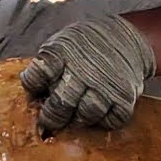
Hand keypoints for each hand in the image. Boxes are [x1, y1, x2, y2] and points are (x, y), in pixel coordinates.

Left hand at [19, 16, 155, 133]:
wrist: (127, 38)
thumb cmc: (86, 46)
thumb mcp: (62, 44)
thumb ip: (46, 66)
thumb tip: (33, 97)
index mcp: (63, 51)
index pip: (38, 76)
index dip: (33, 88)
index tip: (36, 93)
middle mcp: (85, 68)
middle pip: (61, 104)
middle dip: (52, 117)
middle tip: (50, 121)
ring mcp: (106, 84)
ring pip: (86, 115)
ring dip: (78, 120)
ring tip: (76, 115)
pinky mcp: (125, 96)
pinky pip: (110, 121)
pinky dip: (103, 122)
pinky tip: (99, 113)